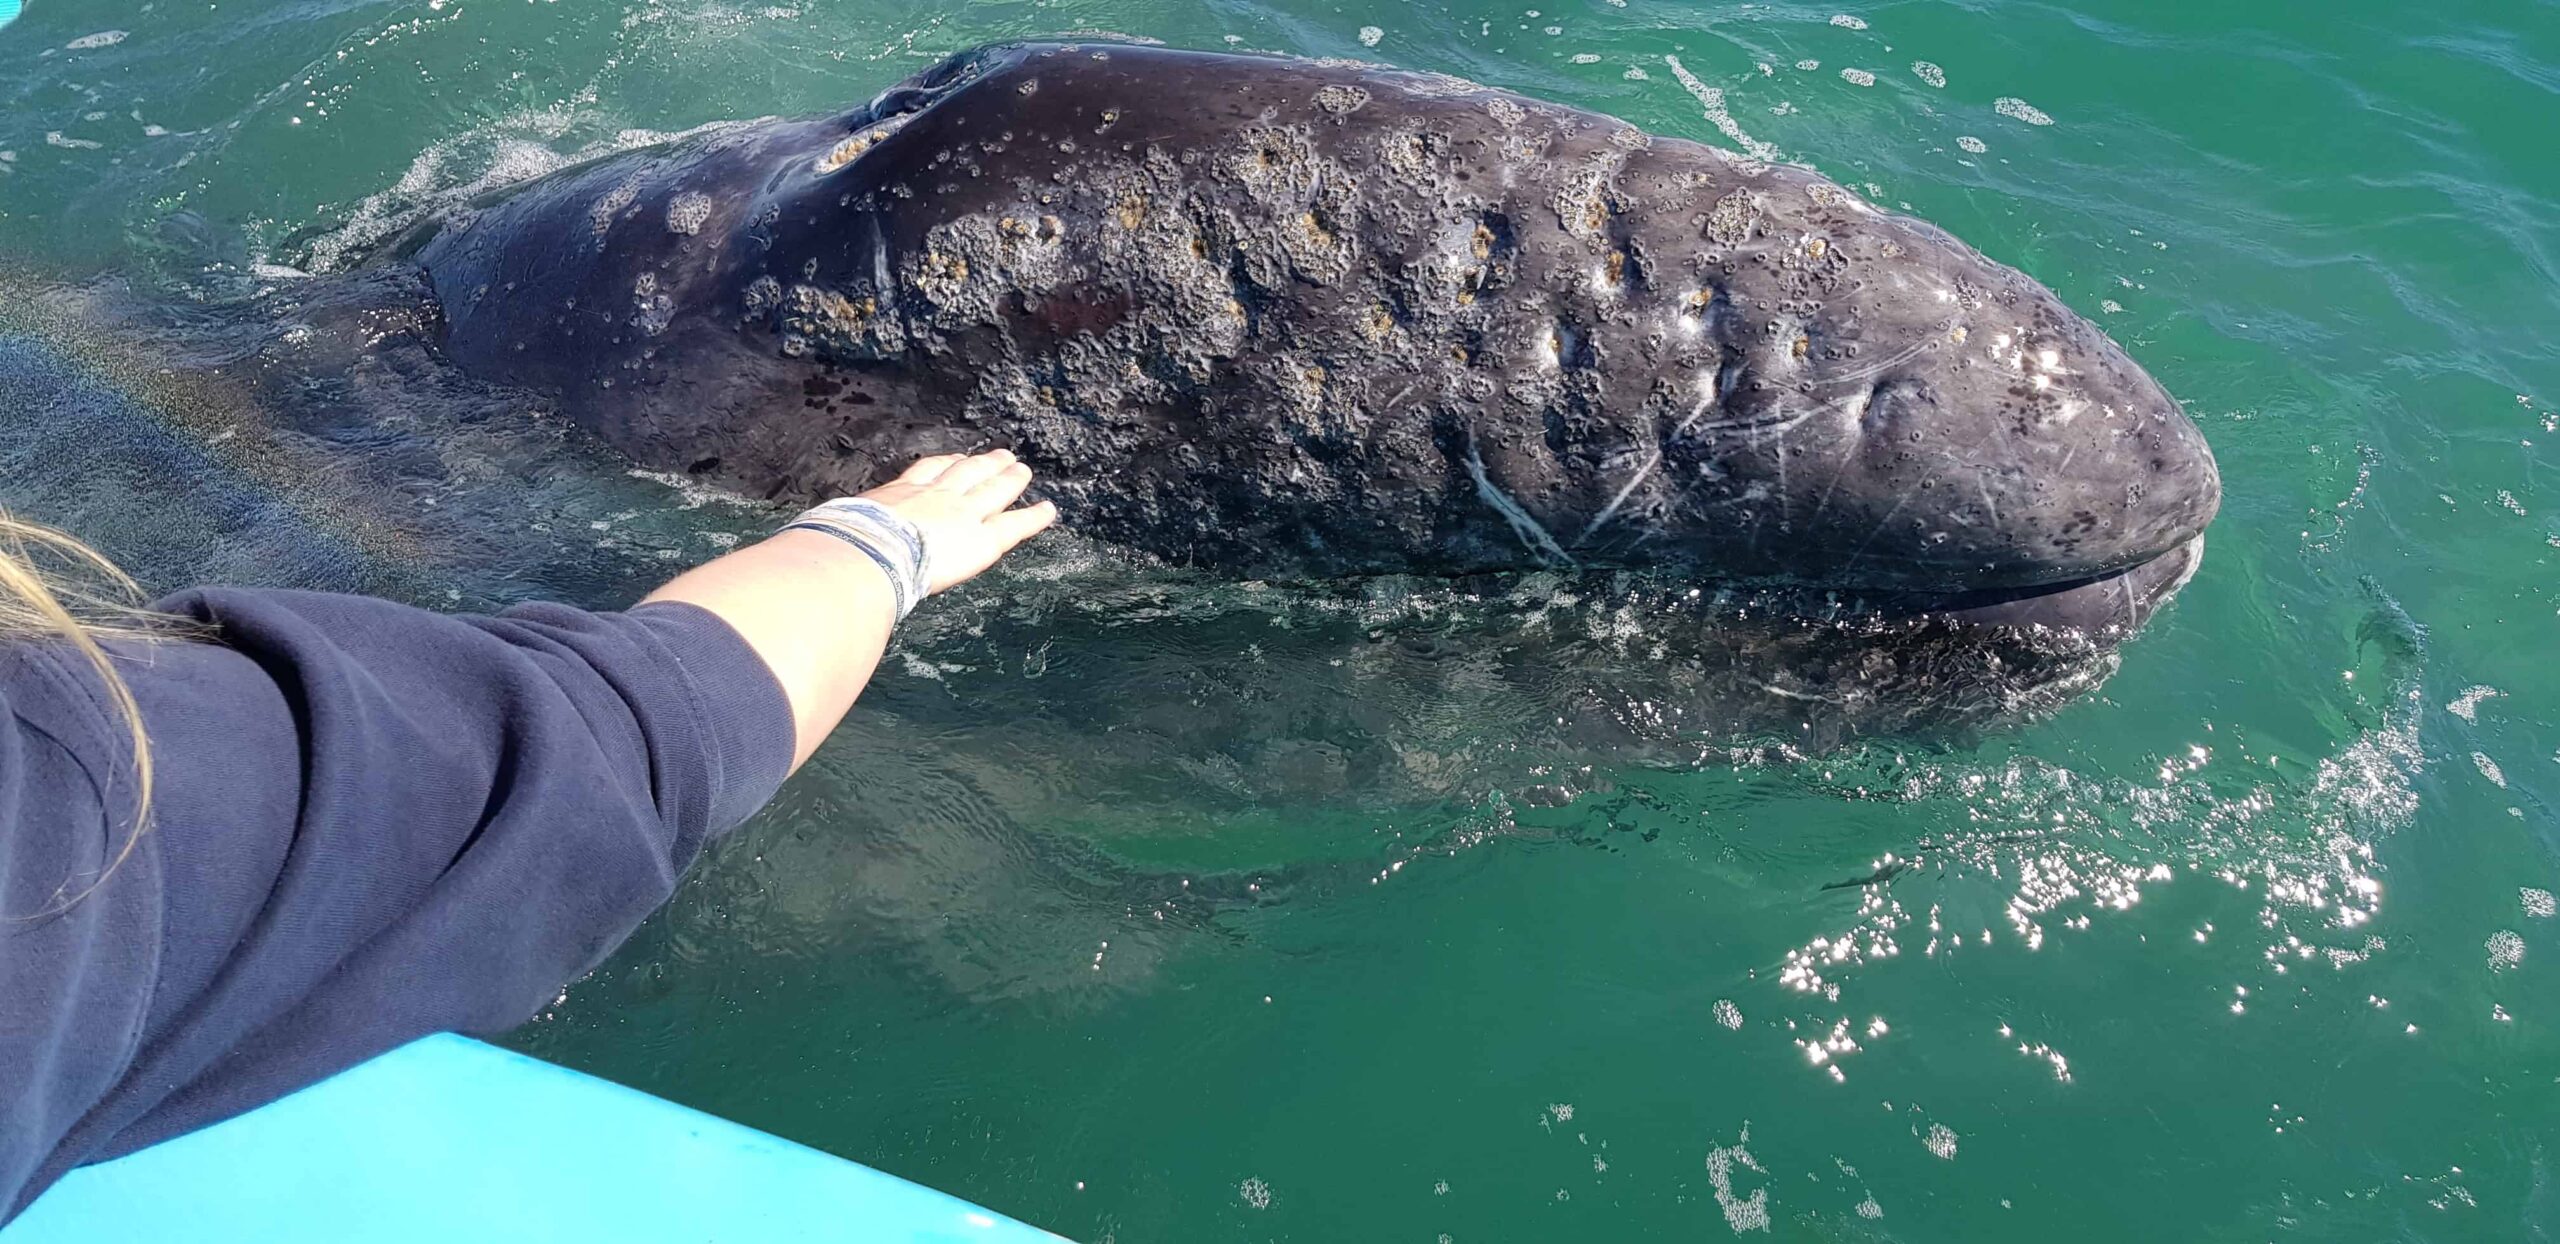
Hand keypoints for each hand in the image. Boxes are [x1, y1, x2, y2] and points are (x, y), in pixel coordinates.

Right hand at [857, 449, 1057, 593]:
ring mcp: (962, 513)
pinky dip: (1034, 517)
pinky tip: (1049, 510)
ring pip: (993, 489)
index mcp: (898, 495)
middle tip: (1000, 455)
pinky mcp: (983, 537)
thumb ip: (838, 531)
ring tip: (1023, 470)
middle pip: (966, 472)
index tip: (955, 459)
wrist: (868, 549)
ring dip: (1010, 478)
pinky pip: (1015, 524)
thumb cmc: (843, 544)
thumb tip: (814, 542)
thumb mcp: (837, 528)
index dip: (945, 464)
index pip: (926, 472)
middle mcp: (935, 496)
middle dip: (984, 464)